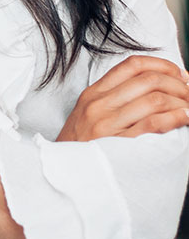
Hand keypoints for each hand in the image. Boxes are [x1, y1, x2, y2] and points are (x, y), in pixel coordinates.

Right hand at [58, 55, 188, 141]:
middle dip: (178, 84)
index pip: (132, 65)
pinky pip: (154, 124)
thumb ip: (114, 98)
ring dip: (182, 102)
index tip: (179, 74)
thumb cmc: (80, 146)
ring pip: (154, 99)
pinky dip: (176, 118)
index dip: (162, 65)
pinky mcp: (119, 144)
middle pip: (148, 80)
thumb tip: (155, 85)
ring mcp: (108, 124)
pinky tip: (185, 118)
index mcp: (94, 93)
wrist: (63, 173)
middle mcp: (100, 105)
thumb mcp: (88, 113)